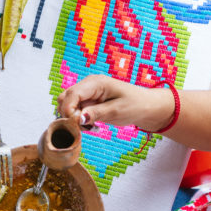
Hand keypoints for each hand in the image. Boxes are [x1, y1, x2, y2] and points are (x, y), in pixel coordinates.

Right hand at [57, 75, 173, 131]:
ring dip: (72, 119)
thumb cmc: (135, 105)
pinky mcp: (87, 101)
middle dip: (69, 115)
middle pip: (64, 99)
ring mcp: (86, 93)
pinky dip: (77, 120)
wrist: (145, 106)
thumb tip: (78, 118)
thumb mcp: (117, 111)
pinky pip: (73, 110)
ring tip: (89, 126)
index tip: (76, 124)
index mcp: (96, 83)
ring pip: (66, 105)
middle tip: (85, 127)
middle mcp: (88, 85)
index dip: (69, 110)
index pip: (72, 94)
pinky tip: (90, 125)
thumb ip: (96, 114)